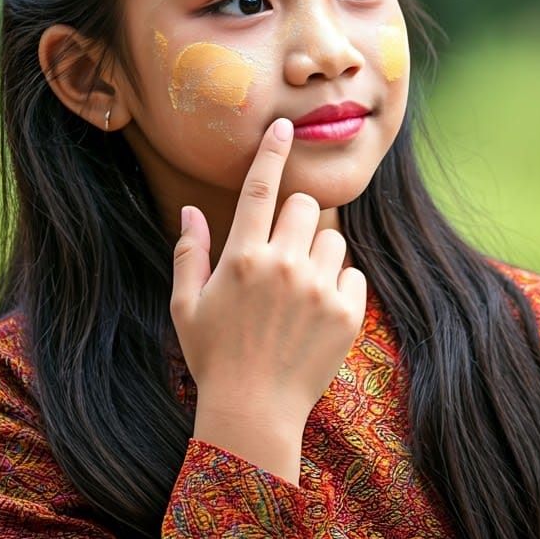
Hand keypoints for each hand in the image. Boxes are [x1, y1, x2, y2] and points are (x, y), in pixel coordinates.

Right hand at [170, 117, 367, 428]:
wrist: (255, 413)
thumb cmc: (214, 358)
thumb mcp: (186, 306)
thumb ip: (190, 253)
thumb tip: (190, 210)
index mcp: (243, 258)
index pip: (260, 189)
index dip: (272, 152)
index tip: (284, 125)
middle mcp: (283, 266)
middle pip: (305, 206)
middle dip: (295, 219)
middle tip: (282, 252)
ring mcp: (318, 289)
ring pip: (332, 239)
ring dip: (318, 253)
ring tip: (298, 290)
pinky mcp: (346, 313)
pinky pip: (353, 274)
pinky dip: (338, 285)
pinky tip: (316, 311)